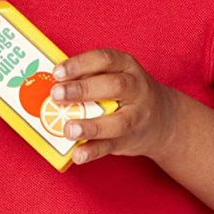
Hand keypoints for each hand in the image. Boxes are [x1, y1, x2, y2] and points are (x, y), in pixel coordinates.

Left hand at [53, 48, 180, 164]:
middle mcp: (136, 89)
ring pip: (117, 122)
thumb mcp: (115, 75)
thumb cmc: (126, 94)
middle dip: (82, 90)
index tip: (57, 72)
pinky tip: (77, 154)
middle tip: (56, 95)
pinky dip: (93, 151)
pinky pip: (111, 146)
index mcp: (127, 67)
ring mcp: (136, 116)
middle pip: (113, 86)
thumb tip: (50, 85)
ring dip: (91, 126)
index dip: (80, 64)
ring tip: (68, 129)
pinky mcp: (130, 139)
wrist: (164, 120)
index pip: (105, 59)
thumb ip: (88, 77)